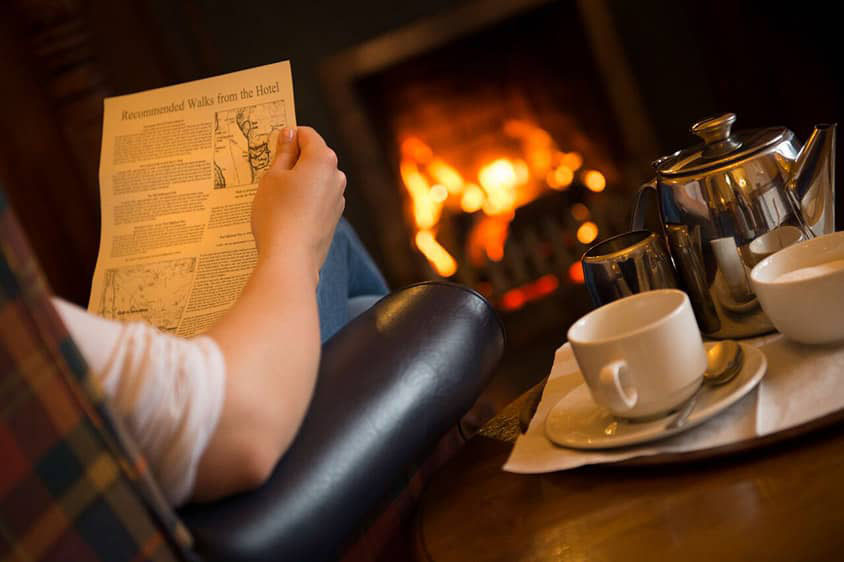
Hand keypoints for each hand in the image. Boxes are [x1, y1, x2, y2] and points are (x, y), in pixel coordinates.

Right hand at [251, 126, 345, 277]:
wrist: (291, 258)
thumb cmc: (277, 214)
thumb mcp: (272, 177)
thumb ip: (283, 152)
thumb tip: (289, 134)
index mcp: (322, 159)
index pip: (306, 135)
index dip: (287, 138)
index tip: (272, 149)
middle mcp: (336, 176)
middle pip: (313, 157)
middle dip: (293, 162)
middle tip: (269, 176)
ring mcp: (338, 198)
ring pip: (315, 180)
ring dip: (298, 182)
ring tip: (276, 200)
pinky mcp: (334, 218)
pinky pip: (318, 200)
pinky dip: (304, 201)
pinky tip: (287, 214)